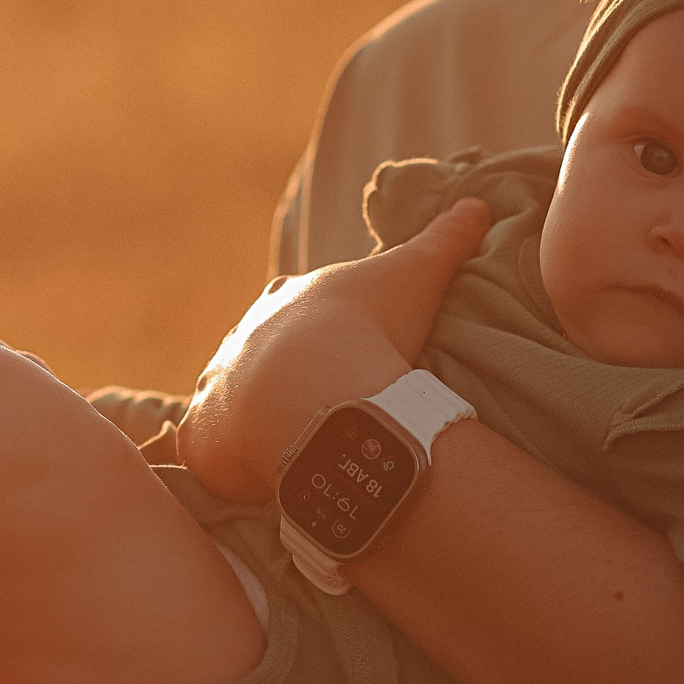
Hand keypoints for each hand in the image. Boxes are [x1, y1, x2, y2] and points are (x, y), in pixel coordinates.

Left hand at [178, 197, 491, 500]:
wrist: (313, 387)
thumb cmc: (366, 325)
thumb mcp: (416, 273)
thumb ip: (445, 239)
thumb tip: (478, 205)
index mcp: (283, 302)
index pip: (289, 307)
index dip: (308, 325)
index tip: (328, 343)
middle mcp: (239, 341)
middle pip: (252, 355)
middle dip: (271, 374)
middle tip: (307, 403)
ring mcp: (216, 390)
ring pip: (224, 401)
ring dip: (245, 419)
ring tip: (280, 443)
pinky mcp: (204, 439)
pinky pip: (208, 453)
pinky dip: (224, 462)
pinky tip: (246, 478)